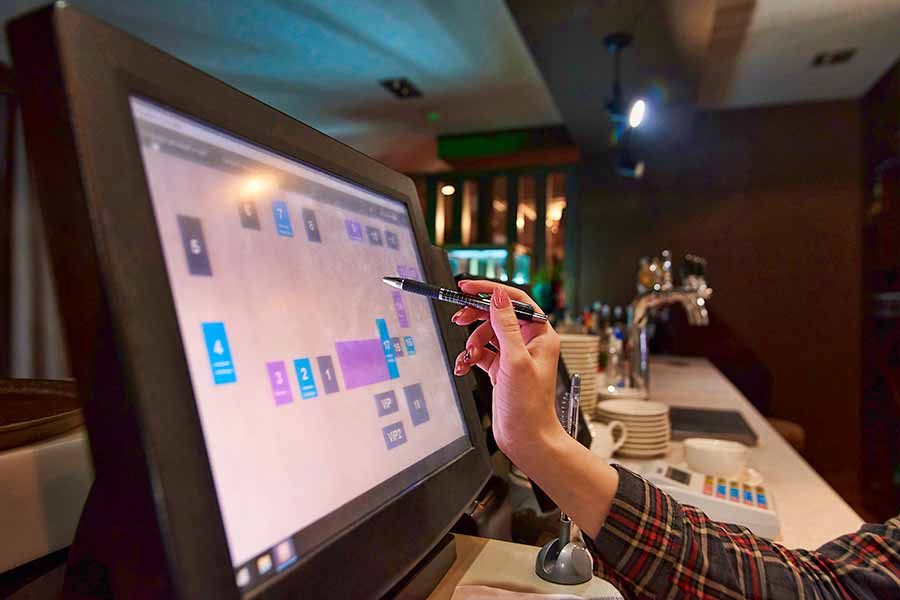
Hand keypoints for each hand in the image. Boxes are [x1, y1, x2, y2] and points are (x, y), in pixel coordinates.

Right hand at [451, 280, 562, 462]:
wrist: (526, 438)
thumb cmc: (529, 405)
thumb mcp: (515, 360)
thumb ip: (504, 325)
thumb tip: (498, 297)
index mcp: (540, 334)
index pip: (515, 301)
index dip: (491, 291)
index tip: (468, 287)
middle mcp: (529, 342)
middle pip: (497, 314)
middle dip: (476, 317)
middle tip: (459, 318)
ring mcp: (514, 355)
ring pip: (486, 333)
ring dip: (472, 342)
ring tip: (467, 355)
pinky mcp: (501, 369)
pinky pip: (481, 353)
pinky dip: (470, 357)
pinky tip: (464, 366)